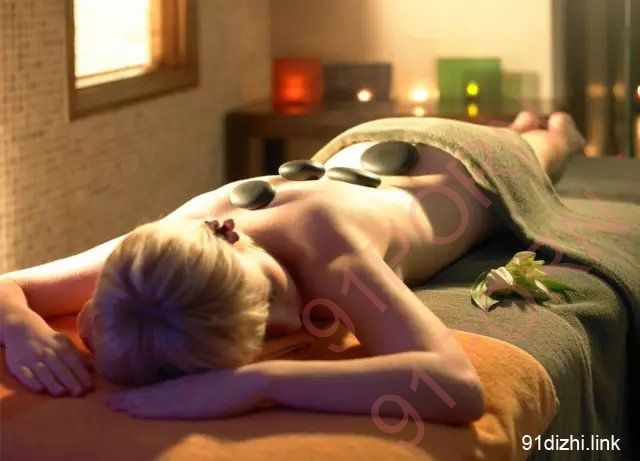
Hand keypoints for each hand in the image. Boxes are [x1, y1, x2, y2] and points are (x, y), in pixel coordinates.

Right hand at [3, 312, 92, 396]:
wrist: (22, 328)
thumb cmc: (49, 340)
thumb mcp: (65, 343)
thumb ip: (77, 356)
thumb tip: (93, 368)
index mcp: (62, 347)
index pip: (74, 362)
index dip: (82, 374)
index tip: (90, 386)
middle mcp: (48, 353)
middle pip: (60, 369)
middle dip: (70, 381)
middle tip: (79, 392)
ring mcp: (32, 359)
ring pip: (44, 372)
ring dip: (53, 383)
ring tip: (62, 392)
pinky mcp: (18, 365)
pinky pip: (25, 374)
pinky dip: (32, 382)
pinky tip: (39, 389)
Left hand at [107, 367, 267, 418]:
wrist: (252, 381)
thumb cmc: (242, 384)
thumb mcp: (219, 384)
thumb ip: (206, 388)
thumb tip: (203, 393)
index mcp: (190, 382)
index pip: (160, 388)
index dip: (141, 393)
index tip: (124, 395)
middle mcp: (183, 386)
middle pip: (150, 393)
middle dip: (129, 398)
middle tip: (108, 402)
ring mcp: (185, 394)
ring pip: (151, 400)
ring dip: (131, 403)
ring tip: (113, 406)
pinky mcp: (188, 404)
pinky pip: (160, 408)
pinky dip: (144, 409)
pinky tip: (132, 412)